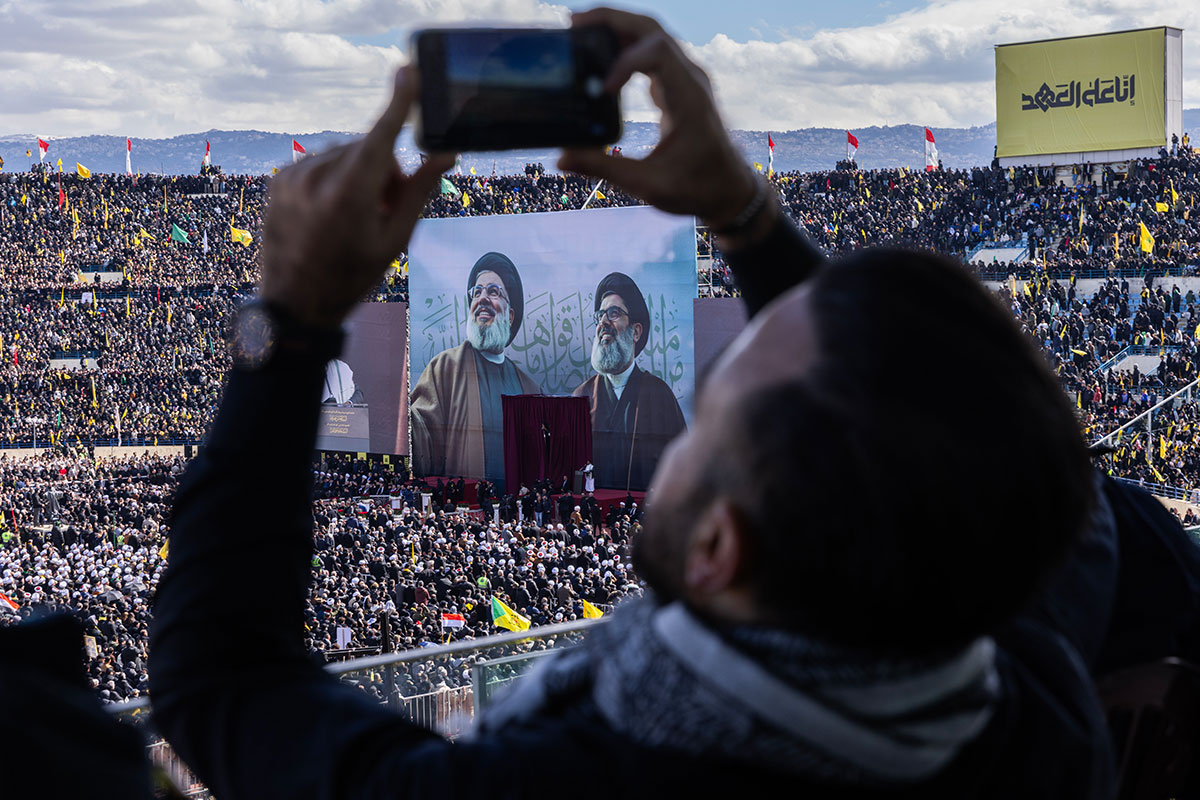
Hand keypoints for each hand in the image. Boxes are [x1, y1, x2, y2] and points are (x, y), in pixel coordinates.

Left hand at [260, 67, 454, 327]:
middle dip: (385, 168)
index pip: (381, 135)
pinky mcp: (281, 179)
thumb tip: (445, 154)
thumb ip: (418, 191)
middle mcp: (318, 177)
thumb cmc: (351, 276)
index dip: (399, 102)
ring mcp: (295, 176)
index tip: (409, 72)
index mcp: (350, 194)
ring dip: (359, 172)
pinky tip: (332, 211)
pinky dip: (334, 177)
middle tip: (387, 208)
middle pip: (368, 147)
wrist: (295, 303)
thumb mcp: (394, 239)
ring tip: (357, 214)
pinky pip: (320, 162)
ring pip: (344, 153)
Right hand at [557, 7, 758, 228]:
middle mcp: (690, 78)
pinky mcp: (677, 83)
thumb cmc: (696, 188)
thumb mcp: (649, 186)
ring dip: (616, 26)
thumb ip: (605, 169)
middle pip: (651, 29)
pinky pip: (651, 50)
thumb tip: (562, 159)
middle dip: (612, 19)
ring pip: (651, 34)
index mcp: (689, 99)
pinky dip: (623, 45)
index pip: (657, 53)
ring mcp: (685, 77)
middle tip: (572, 23)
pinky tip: (599, 53)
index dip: (624, 62)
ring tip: (578, 30)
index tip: (603, 89)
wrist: (728, 190)